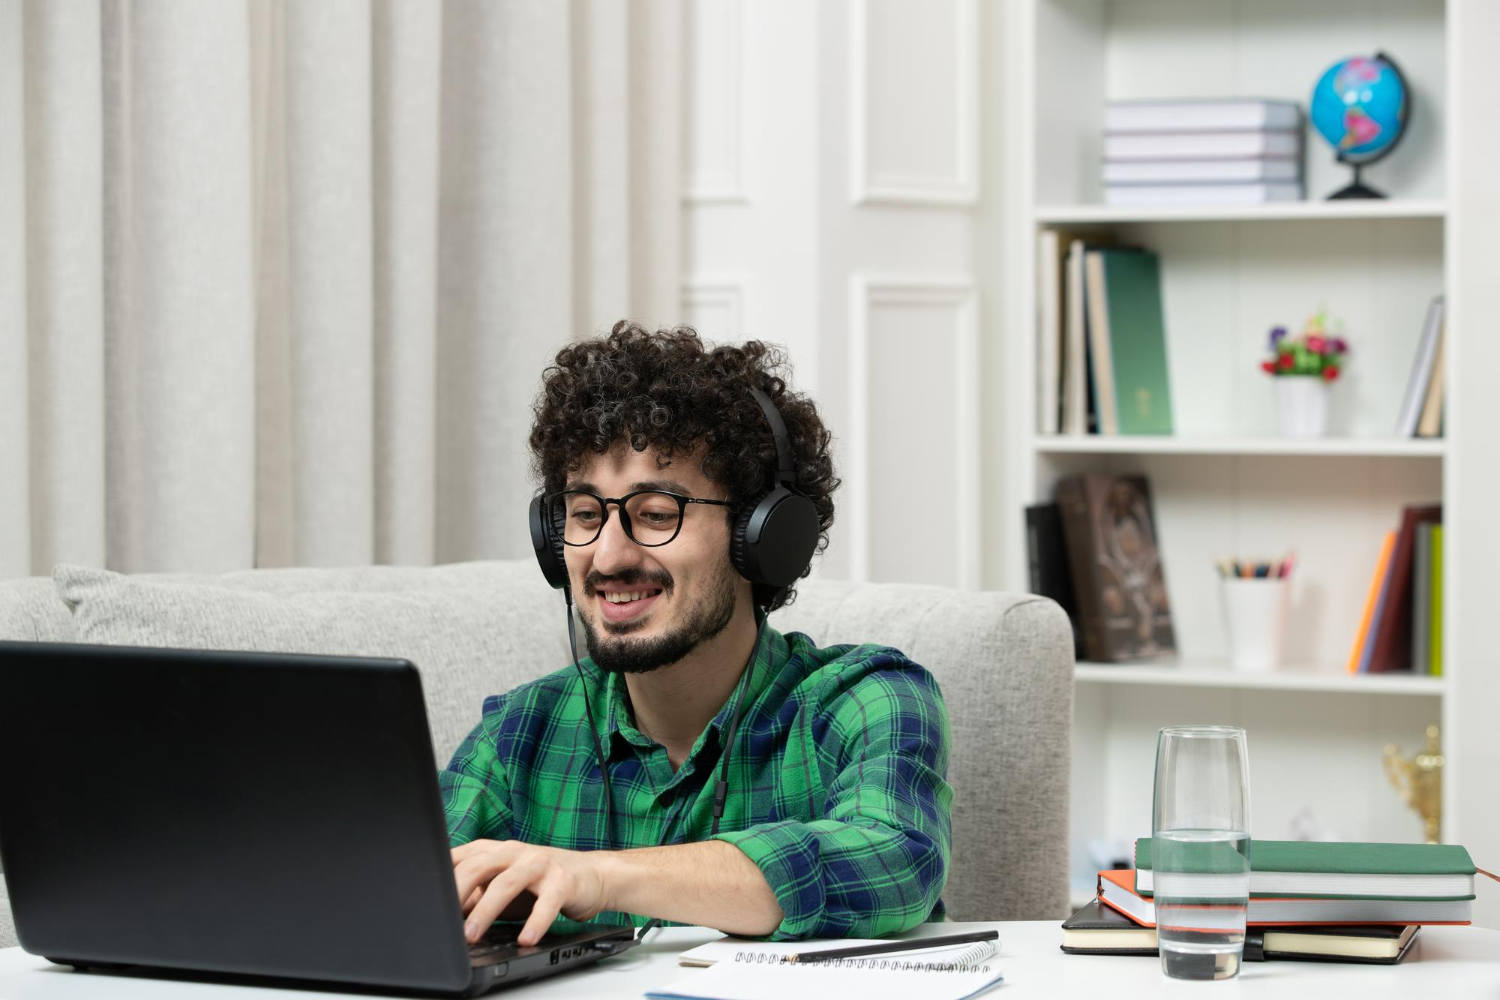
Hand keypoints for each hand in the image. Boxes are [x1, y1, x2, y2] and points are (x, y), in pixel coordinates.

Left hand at [451, 840, 612, 946]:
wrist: (592, 875)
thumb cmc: (542, 882)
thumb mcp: (504, 887)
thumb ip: (477, 896)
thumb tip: (444, 915)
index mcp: (497, 851)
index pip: (461, 857)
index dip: (440, 877)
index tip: (426, 901)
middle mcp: (516, 852)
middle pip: (478, 867)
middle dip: (457, 893)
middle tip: (443, 921)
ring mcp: (540, 864)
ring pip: (507, 883)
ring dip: (486, 911)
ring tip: (472, 936)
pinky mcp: (563, 881)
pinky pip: (546, 902)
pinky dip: (535, 922)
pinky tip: (526, 939)